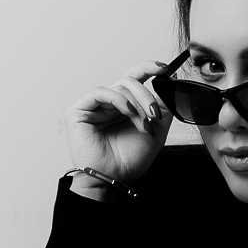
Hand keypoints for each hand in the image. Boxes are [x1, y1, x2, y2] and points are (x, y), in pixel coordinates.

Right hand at [65, 62, 173, 186]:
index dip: (149, 68)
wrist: (114, 178)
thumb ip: (162, 106)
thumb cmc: (129, 160)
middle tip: (155, 114)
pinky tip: (128, 112)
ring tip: (143, 124)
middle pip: (130, 80)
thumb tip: (169, 85)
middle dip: (147, 96)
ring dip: (137, 105)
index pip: (134, 78)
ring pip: (119, 86)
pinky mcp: (79, 111)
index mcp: (124, 106)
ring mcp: (93, 106)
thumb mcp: (157, 130)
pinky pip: (101, 92)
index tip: (165, 68)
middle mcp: (109, 104)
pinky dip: (119, 99)